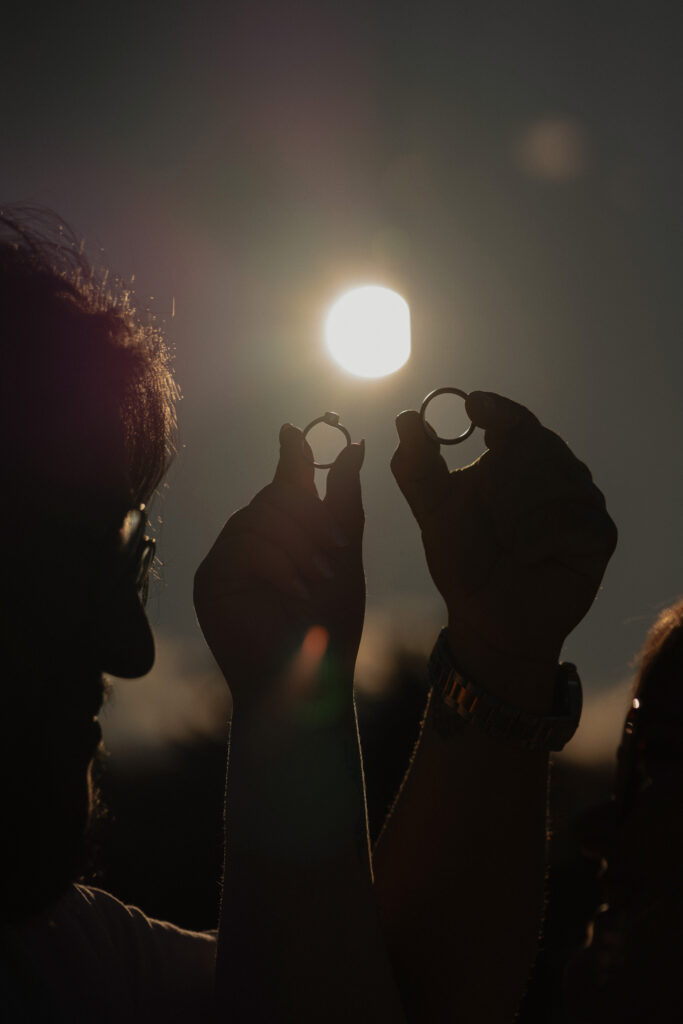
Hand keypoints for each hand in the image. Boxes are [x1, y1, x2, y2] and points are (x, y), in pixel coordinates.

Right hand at [194, 425, 364, 715]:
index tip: (291, 431)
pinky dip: (272, 563)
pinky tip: (293, 592)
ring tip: (317, 581)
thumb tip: (358, 444)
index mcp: (286, 532)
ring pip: (257, 517)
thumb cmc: (332, 624)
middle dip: (309, 520)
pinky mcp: (209, 581)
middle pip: (275, 496)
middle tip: (334, 556)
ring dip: (295, 545)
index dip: (292, 455)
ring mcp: (227, 559)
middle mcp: (252, 540)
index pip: (285, 481)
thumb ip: (346, 499)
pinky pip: (238, 546)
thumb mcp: (347, 555)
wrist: (307, 684)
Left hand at [391, 391, 616, 704]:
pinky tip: (526, 553)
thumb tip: (406, 418)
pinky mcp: (598, 534)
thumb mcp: (433, 512)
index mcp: (512, 460)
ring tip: (504, 539)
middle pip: (538, 442)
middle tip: (484, 499)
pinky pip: (575, 518)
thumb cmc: (462, 560)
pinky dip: (543, 534)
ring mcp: (578, 502)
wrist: (487, 617)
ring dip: (519, 509)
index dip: (498, 410)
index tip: (475, 406)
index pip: (513, 420)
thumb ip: (418, 467)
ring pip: (560, 476)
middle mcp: (551, 474)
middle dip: (503, 472)